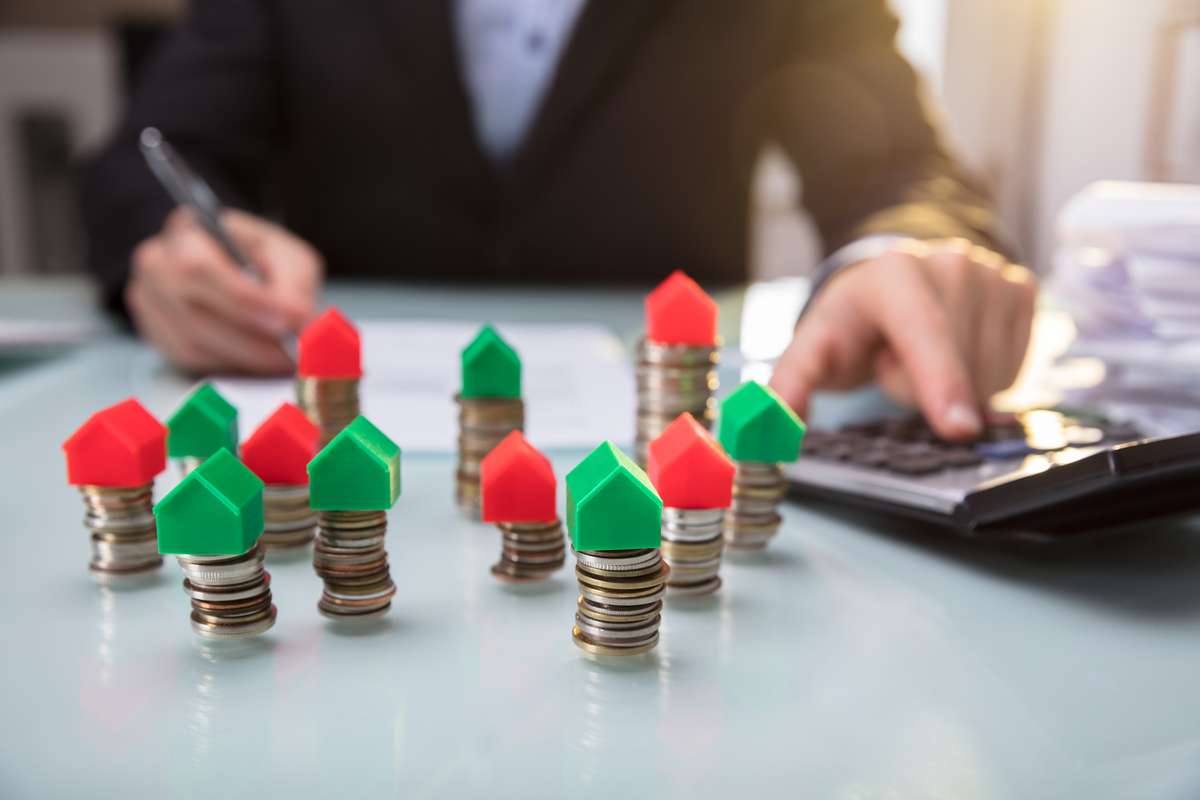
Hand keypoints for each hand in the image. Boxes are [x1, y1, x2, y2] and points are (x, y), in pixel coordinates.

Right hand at [126, 209, 322, 373]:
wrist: (233, 269)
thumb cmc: (261, 259)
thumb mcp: (287, 257)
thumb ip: (292, 284)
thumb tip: (294, 319)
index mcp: (189, 231)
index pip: (200, 268)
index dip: (243, 302)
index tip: (283, 324)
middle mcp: (157, 264)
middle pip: (192, 312)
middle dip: (249, 340)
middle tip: (289, 353)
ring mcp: (150, 301)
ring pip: (191, 344)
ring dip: (242, 358)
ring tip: (281, 360)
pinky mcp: (156, 334)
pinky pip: (189, 361)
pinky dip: (227, 366)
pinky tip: (255, 360)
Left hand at [769, 239, 1036, 439]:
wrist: (889, 284)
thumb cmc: (851, 324)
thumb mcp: (813, 350)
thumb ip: (788, 387)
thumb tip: (769, 427)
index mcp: (894, 273)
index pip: (925, 334)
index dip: (941, 384)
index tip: (958, 429)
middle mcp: (950, 263)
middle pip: (959, 366)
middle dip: (922, 388)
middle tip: (892, 362)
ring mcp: (992, 273)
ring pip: (991, 374)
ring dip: (957, 387)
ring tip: (923, 357)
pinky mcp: (1021, 290)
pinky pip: (1014, 368)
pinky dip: (985, 378)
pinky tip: (956, 354)